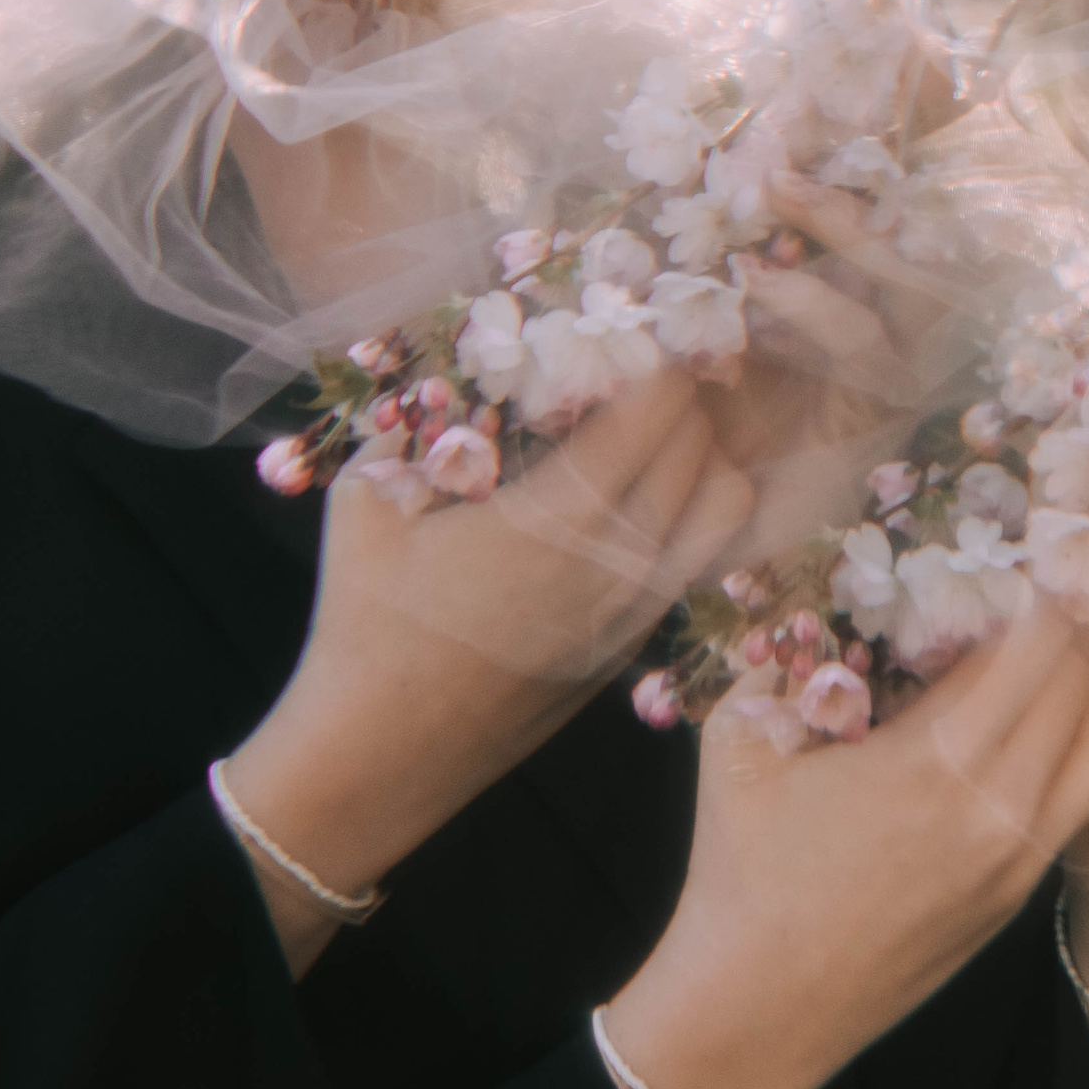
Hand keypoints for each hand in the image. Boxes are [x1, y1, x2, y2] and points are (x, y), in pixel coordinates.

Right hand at [225, 372, 752, 946]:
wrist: (375, 760)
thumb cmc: (364, 624)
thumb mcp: (367, 503)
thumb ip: (413, 424)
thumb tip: (442, 360)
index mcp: (560, 521)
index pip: (659, 414)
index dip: (657, 359)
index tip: (629, 328)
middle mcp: (618, 568)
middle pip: (708, 455)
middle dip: (686, 400)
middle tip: (641, 367)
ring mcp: (632, 617)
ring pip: (723, 517)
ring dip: (701, 462)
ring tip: (647, 434)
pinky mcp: (627, 650)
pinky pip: (691, 564)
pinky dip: (685, 517)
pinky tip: (625, 500)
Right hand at [598, 609, 1088, 1088]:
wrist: (753, 1012)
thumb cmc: (738, 871)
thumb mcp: (738, 740)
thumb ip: (781, 658)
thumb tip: (811, 599)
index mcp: (933, 761)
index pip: (1036, 647)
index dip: (1024, 594)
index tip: (992, 568)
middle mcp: (996, 810)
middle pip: (1084, 689)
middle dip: (1055, 639)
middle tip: (1009, 613)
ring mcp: (1015, 861)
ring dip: (1078, 704)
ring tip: (1018, 684)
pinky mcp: (1015, 900)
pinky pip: (1079, 806)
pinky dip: (1066, 760)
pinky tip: (1004, 747)